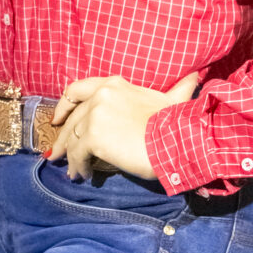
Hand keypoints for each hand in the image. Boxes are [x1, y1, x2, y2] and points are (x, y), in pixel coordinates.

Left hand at [47, 72, 200, 180]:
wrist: (177, 140)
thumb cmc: (177, 123)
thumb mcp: (172, 100)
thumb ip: (177, 89)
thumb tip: (195, 78)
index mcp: (114, 85)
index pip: (76, 90)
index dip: (64, 106)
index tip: (57, 120)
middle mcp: (101, 95)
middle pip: (72, 119)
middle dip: (64, 137)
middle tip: (57, 153)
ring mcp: (95, 115)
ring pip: (73, 138)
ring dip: (71, 156)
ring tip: (73, 170)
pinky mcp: (93, 137)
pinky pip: (78, 155)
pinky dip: (78, 166)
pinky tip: (83, 175)